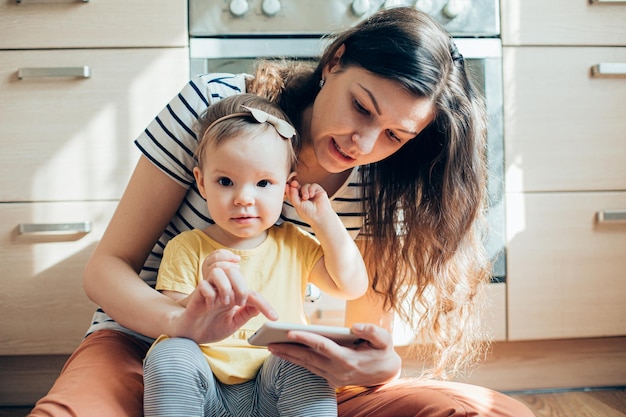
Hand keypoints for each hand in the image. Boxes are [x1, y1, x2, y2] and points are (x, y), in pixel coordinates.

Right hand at [169, 249, 277, 342]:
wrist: (190, 335)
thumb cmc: (211, 327)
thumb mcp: (233, 323)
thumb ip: (246, 314)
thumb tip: (259, 307)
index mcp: (234, 296)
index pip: (253, 294)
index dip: (264, 305)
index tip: (274, 318)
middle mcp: (223, 289)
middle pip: (234, 271)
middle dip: (241, 287)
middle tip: (239, 303)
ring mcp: (210, 290)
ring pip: (219, 271)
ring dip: (225, 287)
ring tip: (224, 303)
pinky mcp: (196, 295)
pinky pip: (204, 285)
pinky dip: (210, 295)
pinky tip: (210, 307)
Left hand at [267, 323, 400, 387]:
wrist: (387, 374)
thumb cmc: (384, 352)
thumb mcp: (385, 340)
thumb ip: (372, 331)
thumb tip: (356, 326)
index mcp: (349, 360)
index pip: (323, 347)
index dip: (306, 339)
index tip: (290, 332)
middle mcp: (338, 371)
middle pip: (308, 358)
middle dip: (288, 350)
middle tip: (270, 343)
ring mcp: (333, 377)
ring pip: (307, 365)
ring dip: (289, 357)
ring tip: (272, 347)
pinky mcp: (331, 379)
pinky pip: (311, 369)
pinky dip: (298, 361)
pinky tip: (287, 354)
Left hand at [287, 181, 331, 224]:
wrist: (320, 216)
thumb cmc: (308, 214)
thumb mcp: (297, 205)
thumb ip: (293, 196)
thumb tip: (290, 186)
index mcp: (298, 200)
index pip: (292, 192)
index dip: (289, 188)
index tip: (287, 185)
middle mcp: (304, 196)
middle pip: (298, 187)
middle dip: (295, 185)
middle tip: (293, 184)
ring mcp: (311, 193)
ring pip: (305, 186)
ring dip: (304, 191)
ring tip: (306, 198)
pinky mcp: (318, 191)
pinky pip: (313, 185)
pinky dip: (311, 189)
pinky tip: (311, 195)